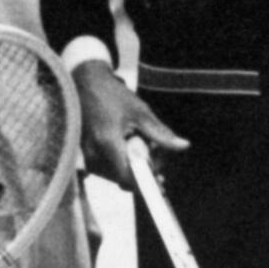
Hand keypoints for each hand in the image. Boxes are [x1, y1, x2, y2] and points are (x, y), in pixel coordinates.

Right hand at [73, 61, 189, 190]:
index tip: (161, 180)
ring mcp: (87, 155)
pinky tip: (128, 145)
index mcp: (108, 143)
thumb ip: (160, 134)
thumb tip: (183, 146)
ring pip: (116, 176)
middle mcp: (94, 154)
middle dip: (142, 171)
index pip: (127, 178)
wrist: (87, 84)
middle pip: (123, 179)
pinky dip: (122, 162)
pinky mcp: (86, 154)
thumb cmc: (114, 96)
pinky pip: (108, 169)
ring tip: (142, 144)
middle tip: (157, 152)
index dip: (145, 183)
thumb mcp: (140, 112)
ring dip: (132, 167)